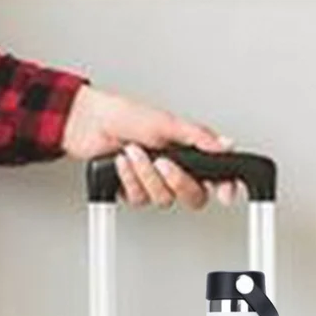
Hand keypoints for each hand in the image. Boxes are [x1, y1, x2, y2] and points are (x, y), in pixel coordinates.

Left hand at [60, 84, 238, 208]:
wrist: (89, 124)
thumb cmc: (125, 116)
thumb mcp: (166, 122)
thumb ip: (197, 137)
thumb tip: (226, 144)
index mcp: (189, 152)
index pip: (215, 177)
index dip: (224, 187)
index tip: (226, 193)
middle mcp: (174, 170)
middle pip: (192, 197)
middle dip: (177, 182)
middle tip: (163, 163)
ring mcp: (154, 183)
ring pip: (163, 199)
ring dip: (145, 175)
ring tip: (133, 152)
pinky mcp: (134, 191)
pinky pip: (139, 199)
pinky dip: (129, 179)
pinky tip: (122, 162)